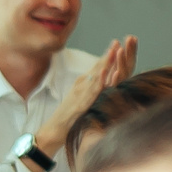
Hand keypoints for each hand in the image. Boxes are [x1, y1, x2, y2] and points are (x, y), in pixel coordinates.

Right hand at [35, 37, 138, 157]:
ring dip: (105, 63)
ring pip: (96, 76)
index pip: (97, 67)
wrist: (54, 129)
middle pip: (97, 67)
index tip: (117, 44)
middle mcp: (82, 85)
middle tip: (118, 42)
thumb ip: (91, 90)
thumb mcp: (81, 99)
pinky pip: (91, 91)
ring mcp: (81, 93)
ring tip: (114, 51)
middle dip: (108, 55)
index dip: (107, 56)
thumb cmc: (68, 117)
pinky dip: (98, 81)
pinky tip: (104, 74)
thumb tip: (102, 83)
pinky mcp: (81, 104)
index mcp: (83, 83)